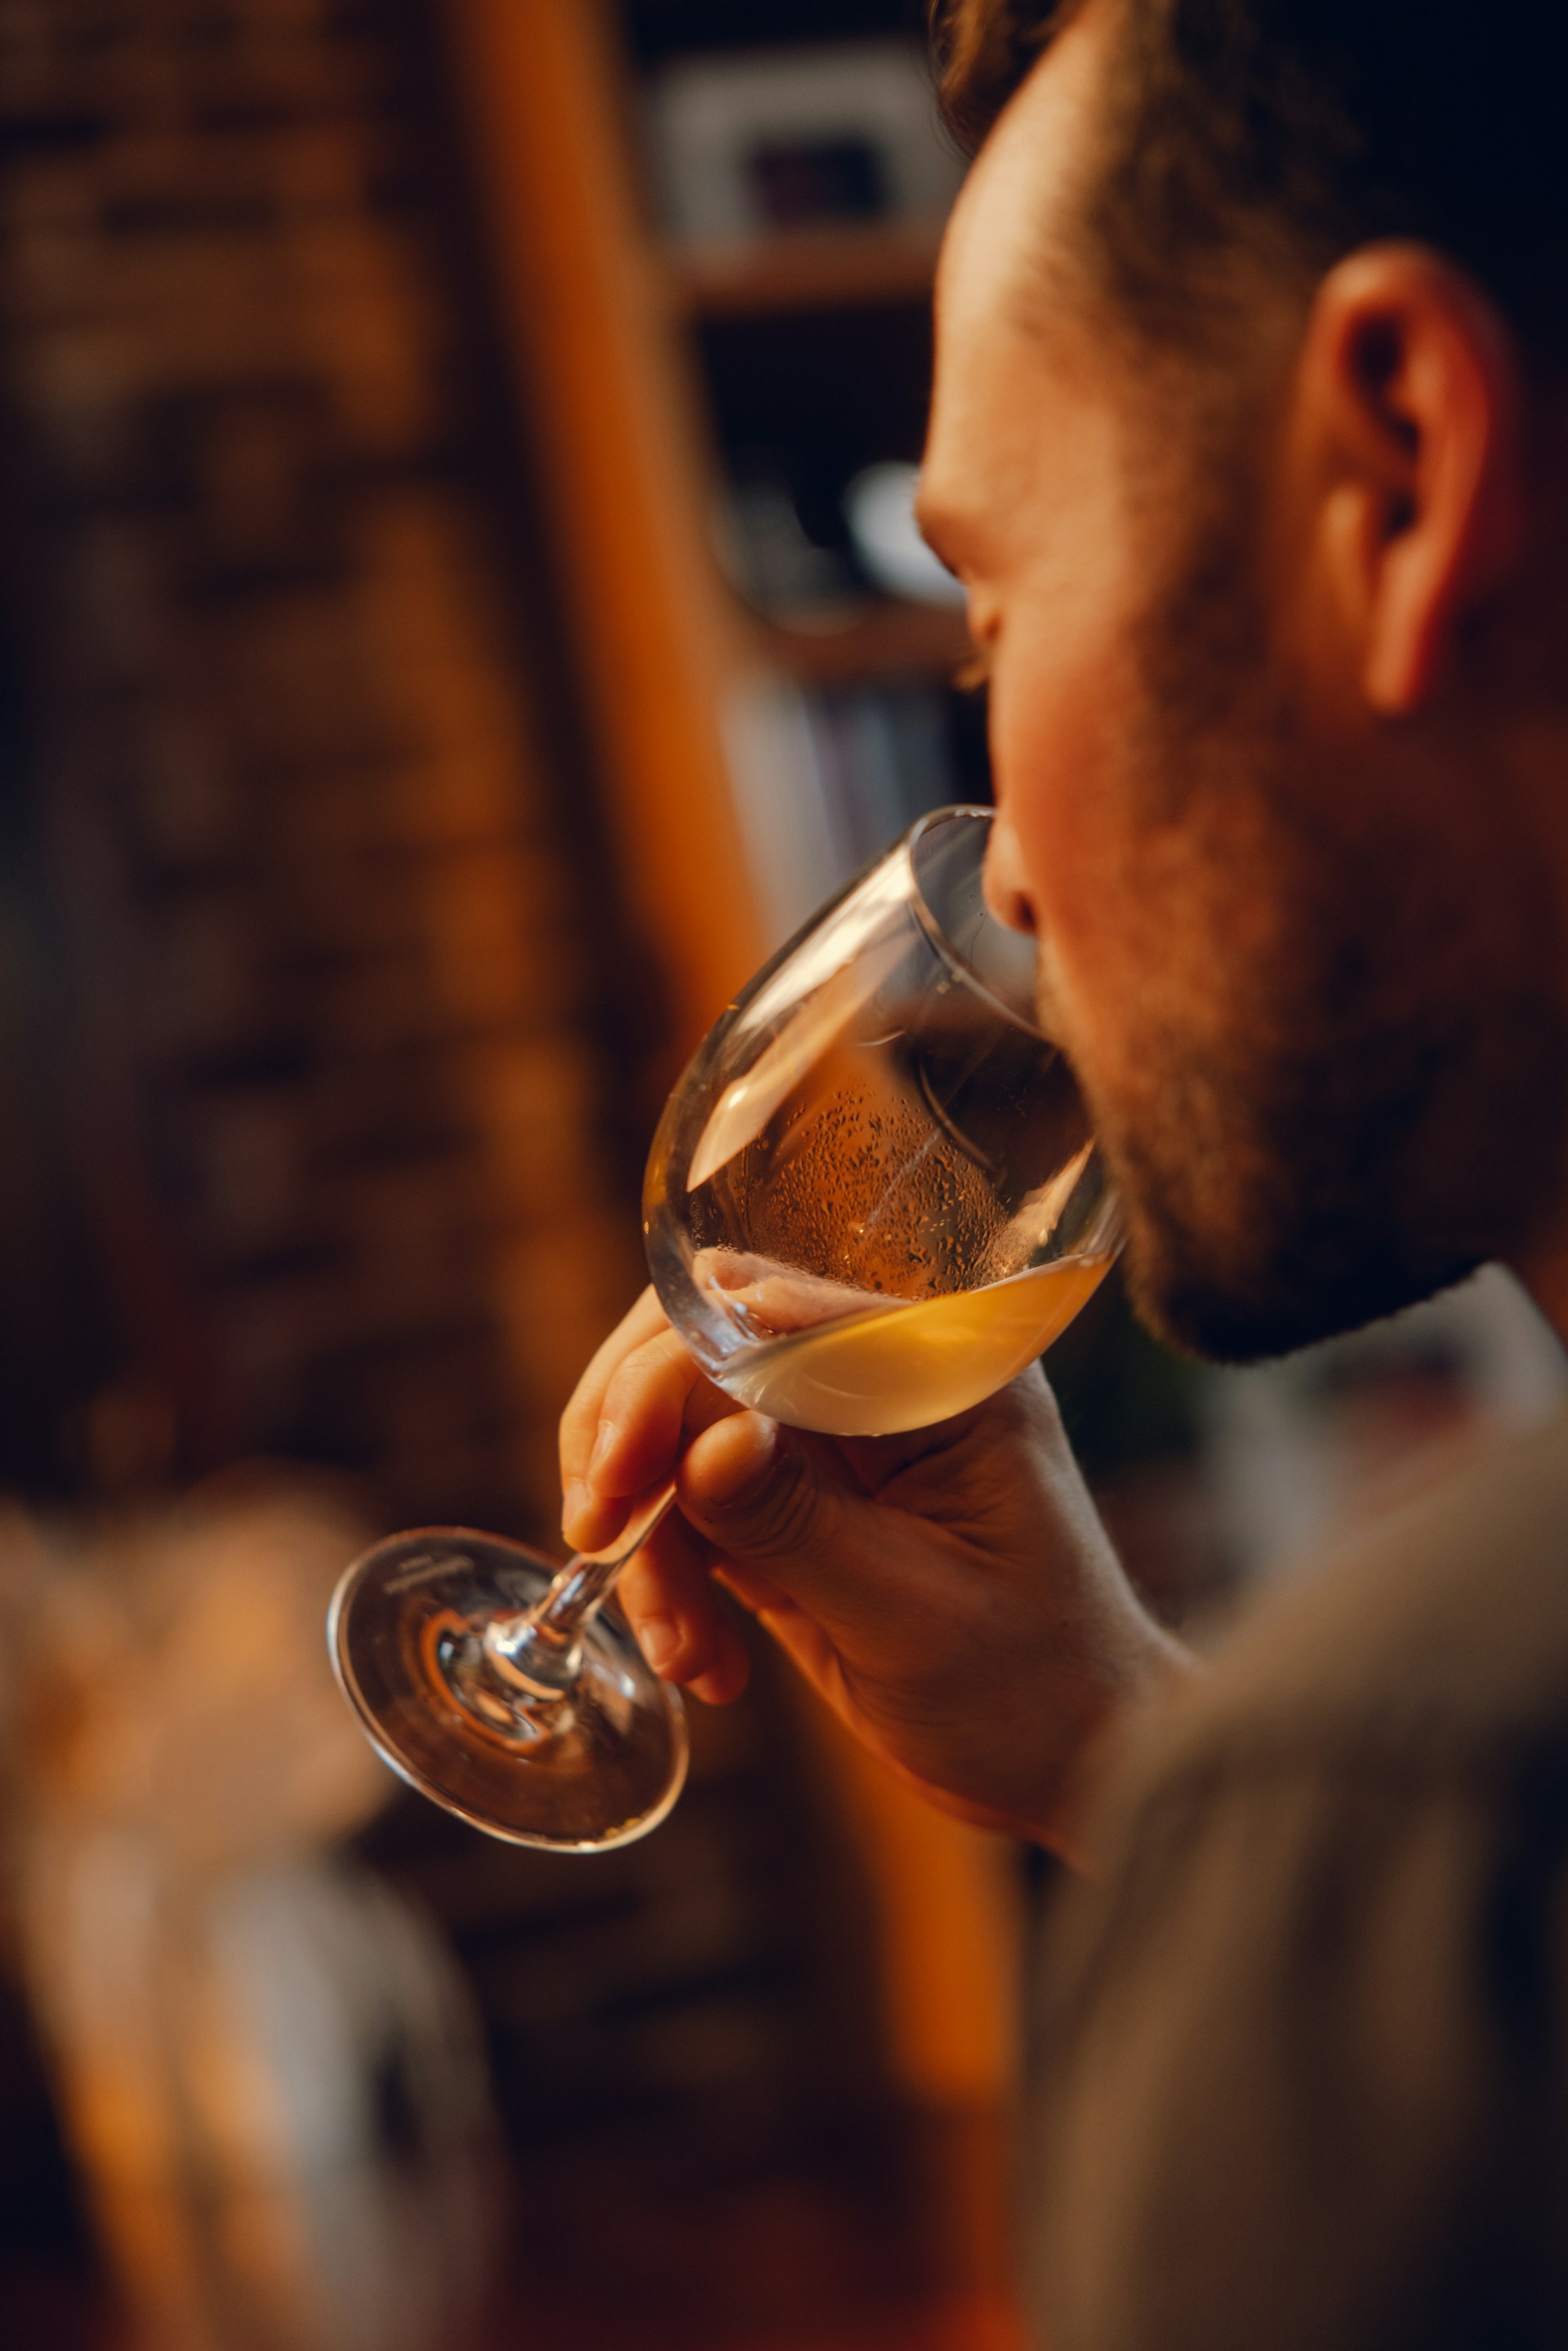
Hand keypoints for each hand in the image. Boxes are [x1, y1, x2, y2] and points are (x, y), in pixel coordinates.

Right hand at [560, 1288, 1189, 1857]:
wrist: (1074, 1764)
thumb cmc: (1031, 1689)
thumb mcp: (907, 1614)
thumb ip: (795, 1523)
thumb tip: (697, 1442)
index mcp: (936, 1370)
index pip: (764, 1316)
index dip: (666, 1379)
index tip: (616, 1480)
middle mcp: (875, 1380)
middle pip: (695, 1347)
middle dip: (634, 1447)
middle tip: (601, 1541)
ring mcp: (828, 1438)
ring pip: (674, 1431)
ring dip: (650, 1538)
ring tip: (686, 1654)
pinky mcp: (793, 1500)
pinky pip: (688, 1502)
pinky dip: (670, 1576)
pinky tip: (703, 1662)